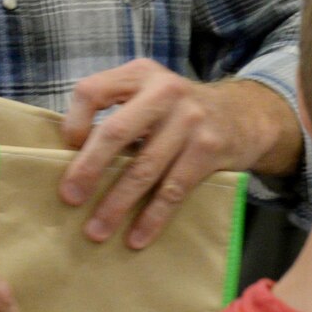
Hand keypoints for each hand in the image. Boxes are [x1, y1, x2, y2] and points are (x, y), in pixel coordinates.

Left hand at [60, 61, 300, 248]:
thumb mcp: (150, 92)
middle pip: (116, 132)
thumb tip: (73, 159)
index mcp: (140, 74)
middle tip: (70, 198)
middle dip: (89, 169)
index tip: (66, 149)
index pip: (93, 91)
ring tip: (96, 230)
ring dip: (117, 204)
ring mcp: (190, 120)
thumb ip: (118, 111)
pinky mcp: (208, 149)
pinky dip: (152, 217)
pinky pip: (173, 189)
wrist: (244, 115)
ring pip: (144, 168)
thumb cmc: (179, 110)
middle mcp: (164, 91)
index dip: (74, 121)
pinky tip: (137, 237)